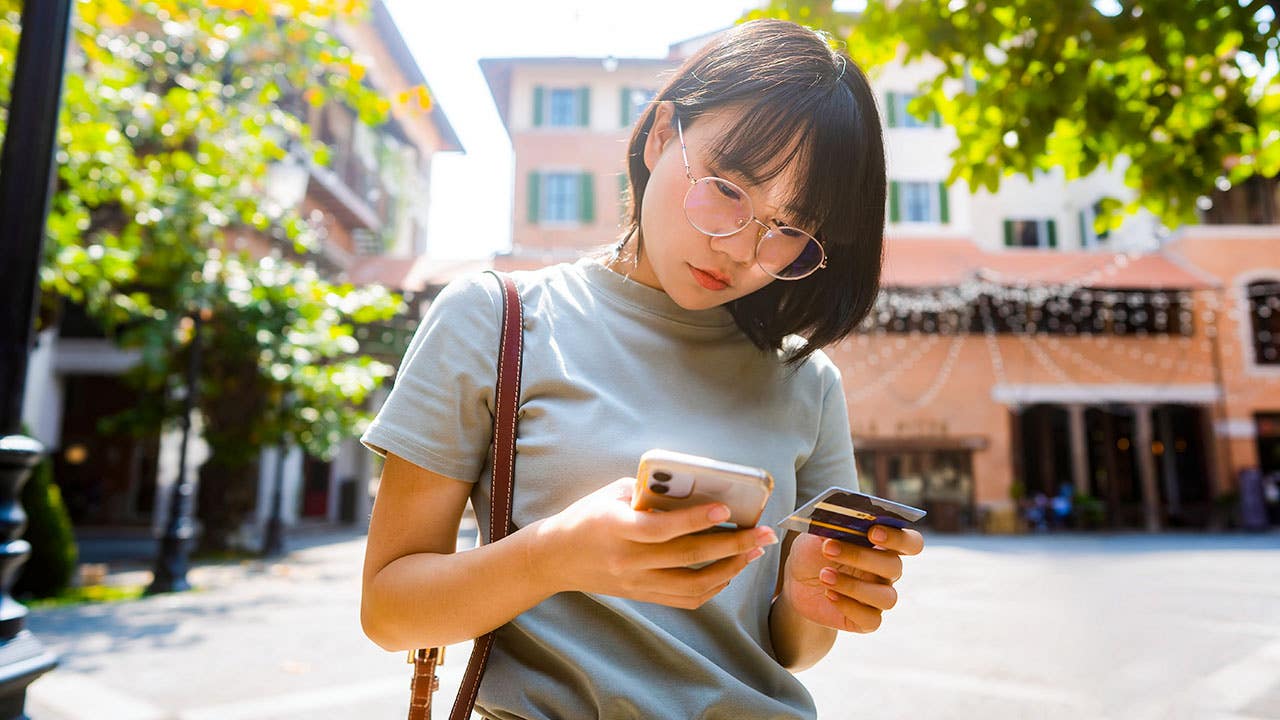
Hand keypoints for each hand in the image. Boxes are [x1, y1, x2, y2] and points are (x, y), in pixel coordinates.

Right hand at [529, 478, 778, 608]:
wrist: (556, 558)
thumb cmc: (587, 516)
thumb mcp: (612, 494)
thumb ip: (650, 491)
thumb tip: (693, 488)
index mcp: (617, 528)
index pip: (660, 529)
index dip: (695, 520)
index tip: (725, 509)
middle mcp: (628, 560)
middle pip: (688, 557)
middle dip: (732, 545)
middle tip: (762, 534)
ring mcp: (637, 582)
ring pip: (693, 584)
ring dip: (729, 568)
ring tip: (751, 552)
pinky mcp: (643, 595)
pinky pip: (686, 598)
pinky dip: (713, 586)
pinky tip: (729, 570)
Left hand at [780, 526, 923, 632]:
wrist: (796, 582)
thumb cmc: (813, 552)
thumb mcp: (816, 533)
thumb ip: (832, 524)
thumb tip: (841, 517)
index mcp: (884, 546)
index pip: (910, 542)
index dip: (898, 538)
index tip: (872, 531)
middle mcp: (887, 573)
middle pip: (894, 567)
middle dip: (861, 557)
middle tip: (829, 548)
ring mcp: (878, 597)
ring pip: (887, 598)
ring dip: (853, 586)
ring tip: (824, 575)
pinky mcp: (867, 620)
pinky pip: (872, 620)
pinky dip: (849, 607)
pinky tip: (829, 594)